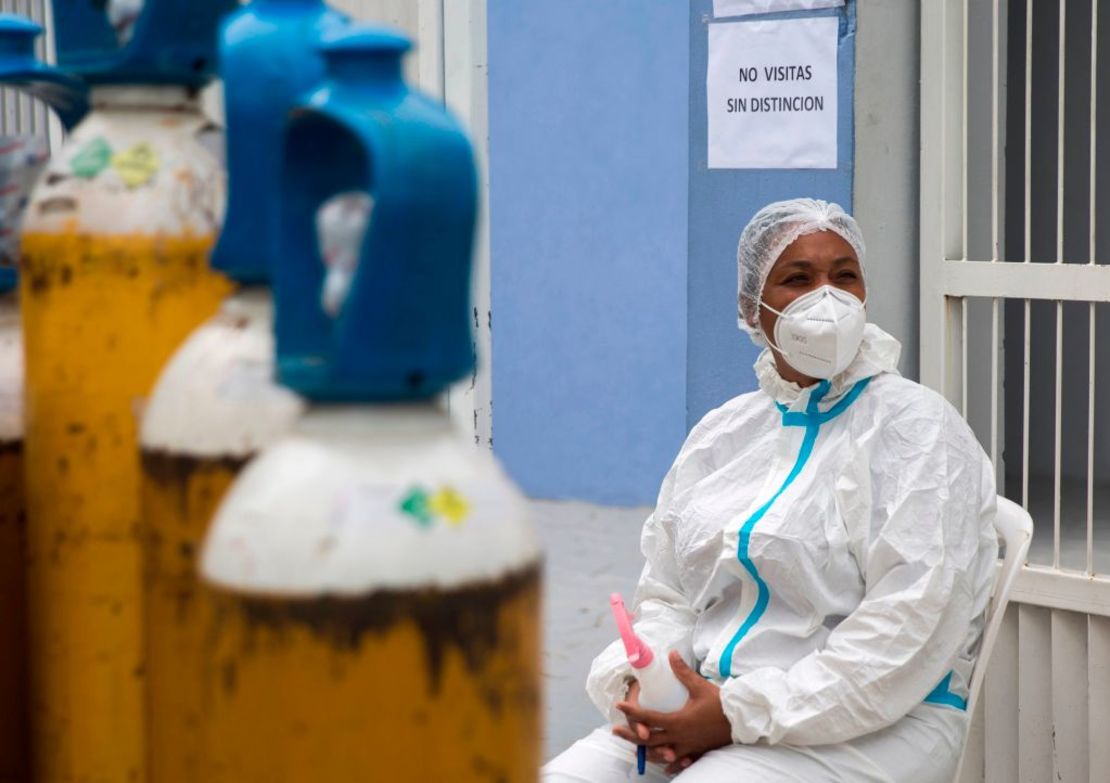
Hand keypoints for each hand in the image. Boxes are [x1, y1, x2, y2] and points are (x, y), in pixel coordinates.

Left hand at [614, 652, 731, 769]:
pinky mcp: (696, 752)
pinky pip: (679, 762)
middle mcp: (679, 737)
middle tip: (616, 730)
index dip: (632, 712)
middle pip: (649, 740)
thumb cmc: (720, 704)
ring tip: (634, 748)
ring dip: (646, 751)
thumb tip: (671, 653)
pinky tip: (664, 765)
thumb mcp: (699, 686)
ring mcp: (687, 747)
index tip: (619, 705)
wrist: (740, 721)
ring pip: (661, 754)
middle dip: (631, 735)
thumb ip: (683, 671)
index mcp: (677, 721)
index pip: (649, 718)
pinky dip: (669, 764)